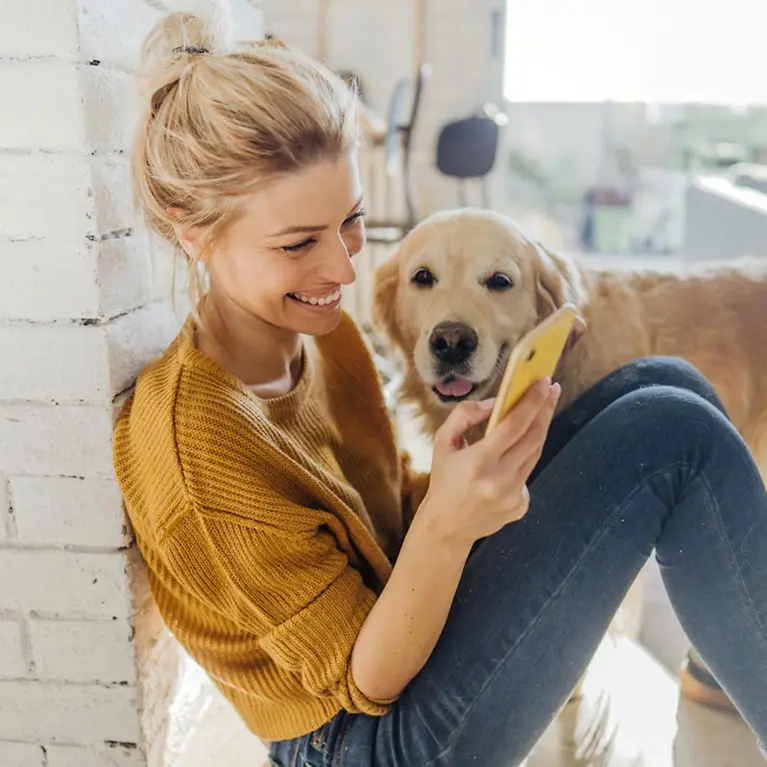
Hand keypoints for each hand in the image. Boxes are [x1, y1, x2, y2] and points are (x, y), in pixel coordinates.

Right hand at [421, 379, 559, 544]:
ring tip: (542, 410)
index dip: (532, 402)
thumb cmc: (443, 479)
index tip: (544, 383)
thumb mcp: (443, 442)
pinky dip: (524, 458)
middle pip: (533, 437)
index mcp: (478, 462)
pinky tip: (516, 452)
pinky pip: (528, 473)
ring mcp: (513, 496)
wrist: (446, 526)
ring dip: (540, 429)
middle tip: (550, 389)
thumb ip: (465, 416)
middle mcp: (499, 480)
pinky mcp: (520, 506)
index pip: (514, 425)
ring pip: (535, 454)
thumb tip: (496, 402)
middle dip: (544, 410)